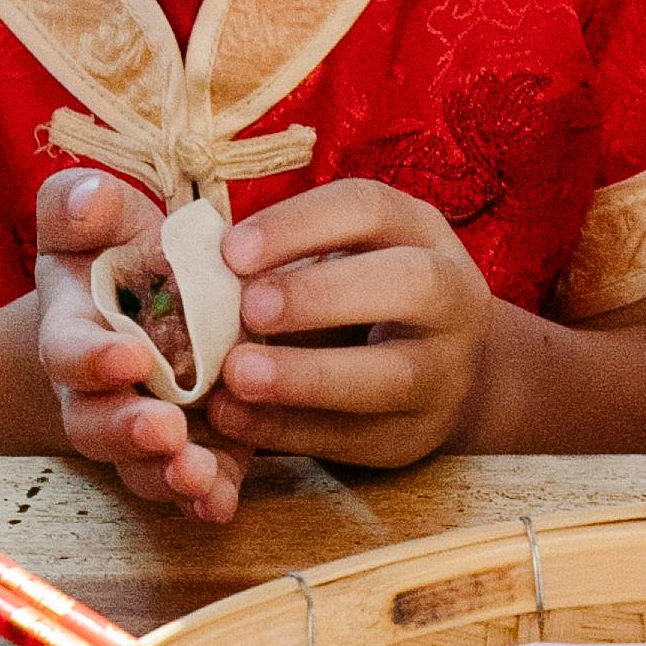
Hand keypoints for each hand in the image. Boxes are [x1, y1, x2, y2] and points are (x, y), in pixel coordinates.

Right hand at [34, 169, 245, 520]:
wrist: (146, 297)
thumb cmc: (116, 250)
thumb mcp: (95, 217)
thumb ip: (81, 206)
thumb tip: (89, 199)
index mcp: (74, 330)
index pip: (71, 351)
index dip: (94, 359)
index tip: (128, 357)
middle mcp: (99, 392)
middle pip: (98, 425)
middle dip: (129, 431)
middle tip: (164, 432)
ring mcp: (144, 426)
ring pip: (143, 466)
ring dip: (168, 476)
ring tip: (198, 477)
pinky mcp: (193, 447)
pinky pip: (194, 484)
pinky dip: (206, 497)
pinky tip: (222, 503)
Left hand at [210, 180, 497, 470]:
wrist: (446, 368)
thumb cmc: (364, 294)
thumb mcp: (346, 255)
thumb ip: (284, 260)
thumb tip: (193, 272)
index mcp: (420, 233)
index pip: (370, 209)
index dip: (300, 226)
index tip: (231, 251)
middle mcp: (452, 298)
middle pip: (410, 285)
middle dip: (322, 295)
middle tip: (248, 309)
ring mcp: (445, 372)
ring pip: (392, 375)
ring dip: (308, 376)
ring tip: (236, 375)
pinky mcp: (416, 434)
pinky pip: (356, 436)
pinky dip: (289, 428)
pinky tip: (234, 416)